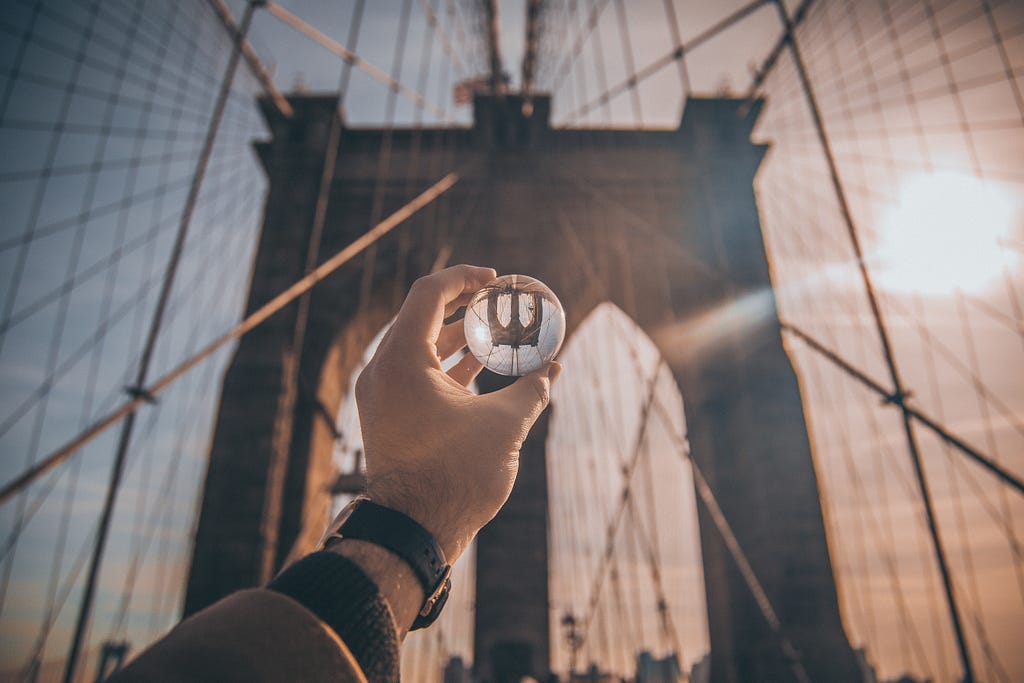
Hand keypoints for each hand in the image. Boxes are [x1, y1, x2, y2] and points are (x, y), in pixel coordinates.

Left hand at [355, 265, 561, 562]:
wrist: (414, 531)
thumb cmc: (456, 475)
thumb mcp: (504, 425)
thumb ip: (531, 389)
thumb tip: (553, 368)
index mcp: (403, 359)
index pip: (429, 294)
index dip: (465, 278)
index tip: (495, 279)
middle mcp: (383, 371)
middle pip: (421, 316)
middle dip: (463, 305)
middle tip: (497, 300)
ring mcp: (382, 395)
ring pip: (418, 347)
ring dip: (456, 336)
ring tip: (494, 332)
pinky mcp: (388, 416)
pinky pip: (415, 374)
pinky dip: (445, 365)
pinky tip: (480, 369)